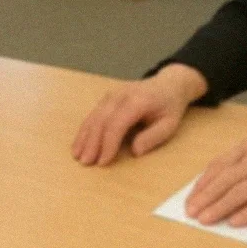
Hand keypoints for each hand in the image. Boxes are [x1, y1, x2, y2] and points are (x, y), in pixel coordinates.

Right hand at [71, 64, 207, 165]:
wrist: (168, 84)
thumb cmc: (169, 107)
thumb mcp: (169, 124)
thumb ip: (153, 137)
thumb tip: (135, 151)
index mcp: (137, 101)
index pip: (117, 123)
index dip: (108, 143)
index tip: (103, 162)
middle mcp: (121, 95)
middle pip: (101, 120)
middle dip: (92, 143)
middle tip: (86, 163)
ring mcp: (112, 95)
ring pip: (93, 116)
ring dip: (84, 137)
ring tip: (77, 156)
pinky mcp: (107, 98)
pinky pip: (93, 114)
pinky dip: (84, 130)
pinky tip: (79, 143)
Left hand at [185, 132, 246, 226]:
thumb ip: (244, 160)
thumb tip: (219, 182)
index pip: (220, 165)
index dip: (203, 183)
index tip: (192, 196)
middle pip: (225, 180)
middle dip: (205, 198)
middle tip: (191, 212)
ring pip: (238, 193)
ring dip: (219, 208)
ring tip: (205, 220)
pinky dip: (246, 214)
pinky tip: (234, 223)